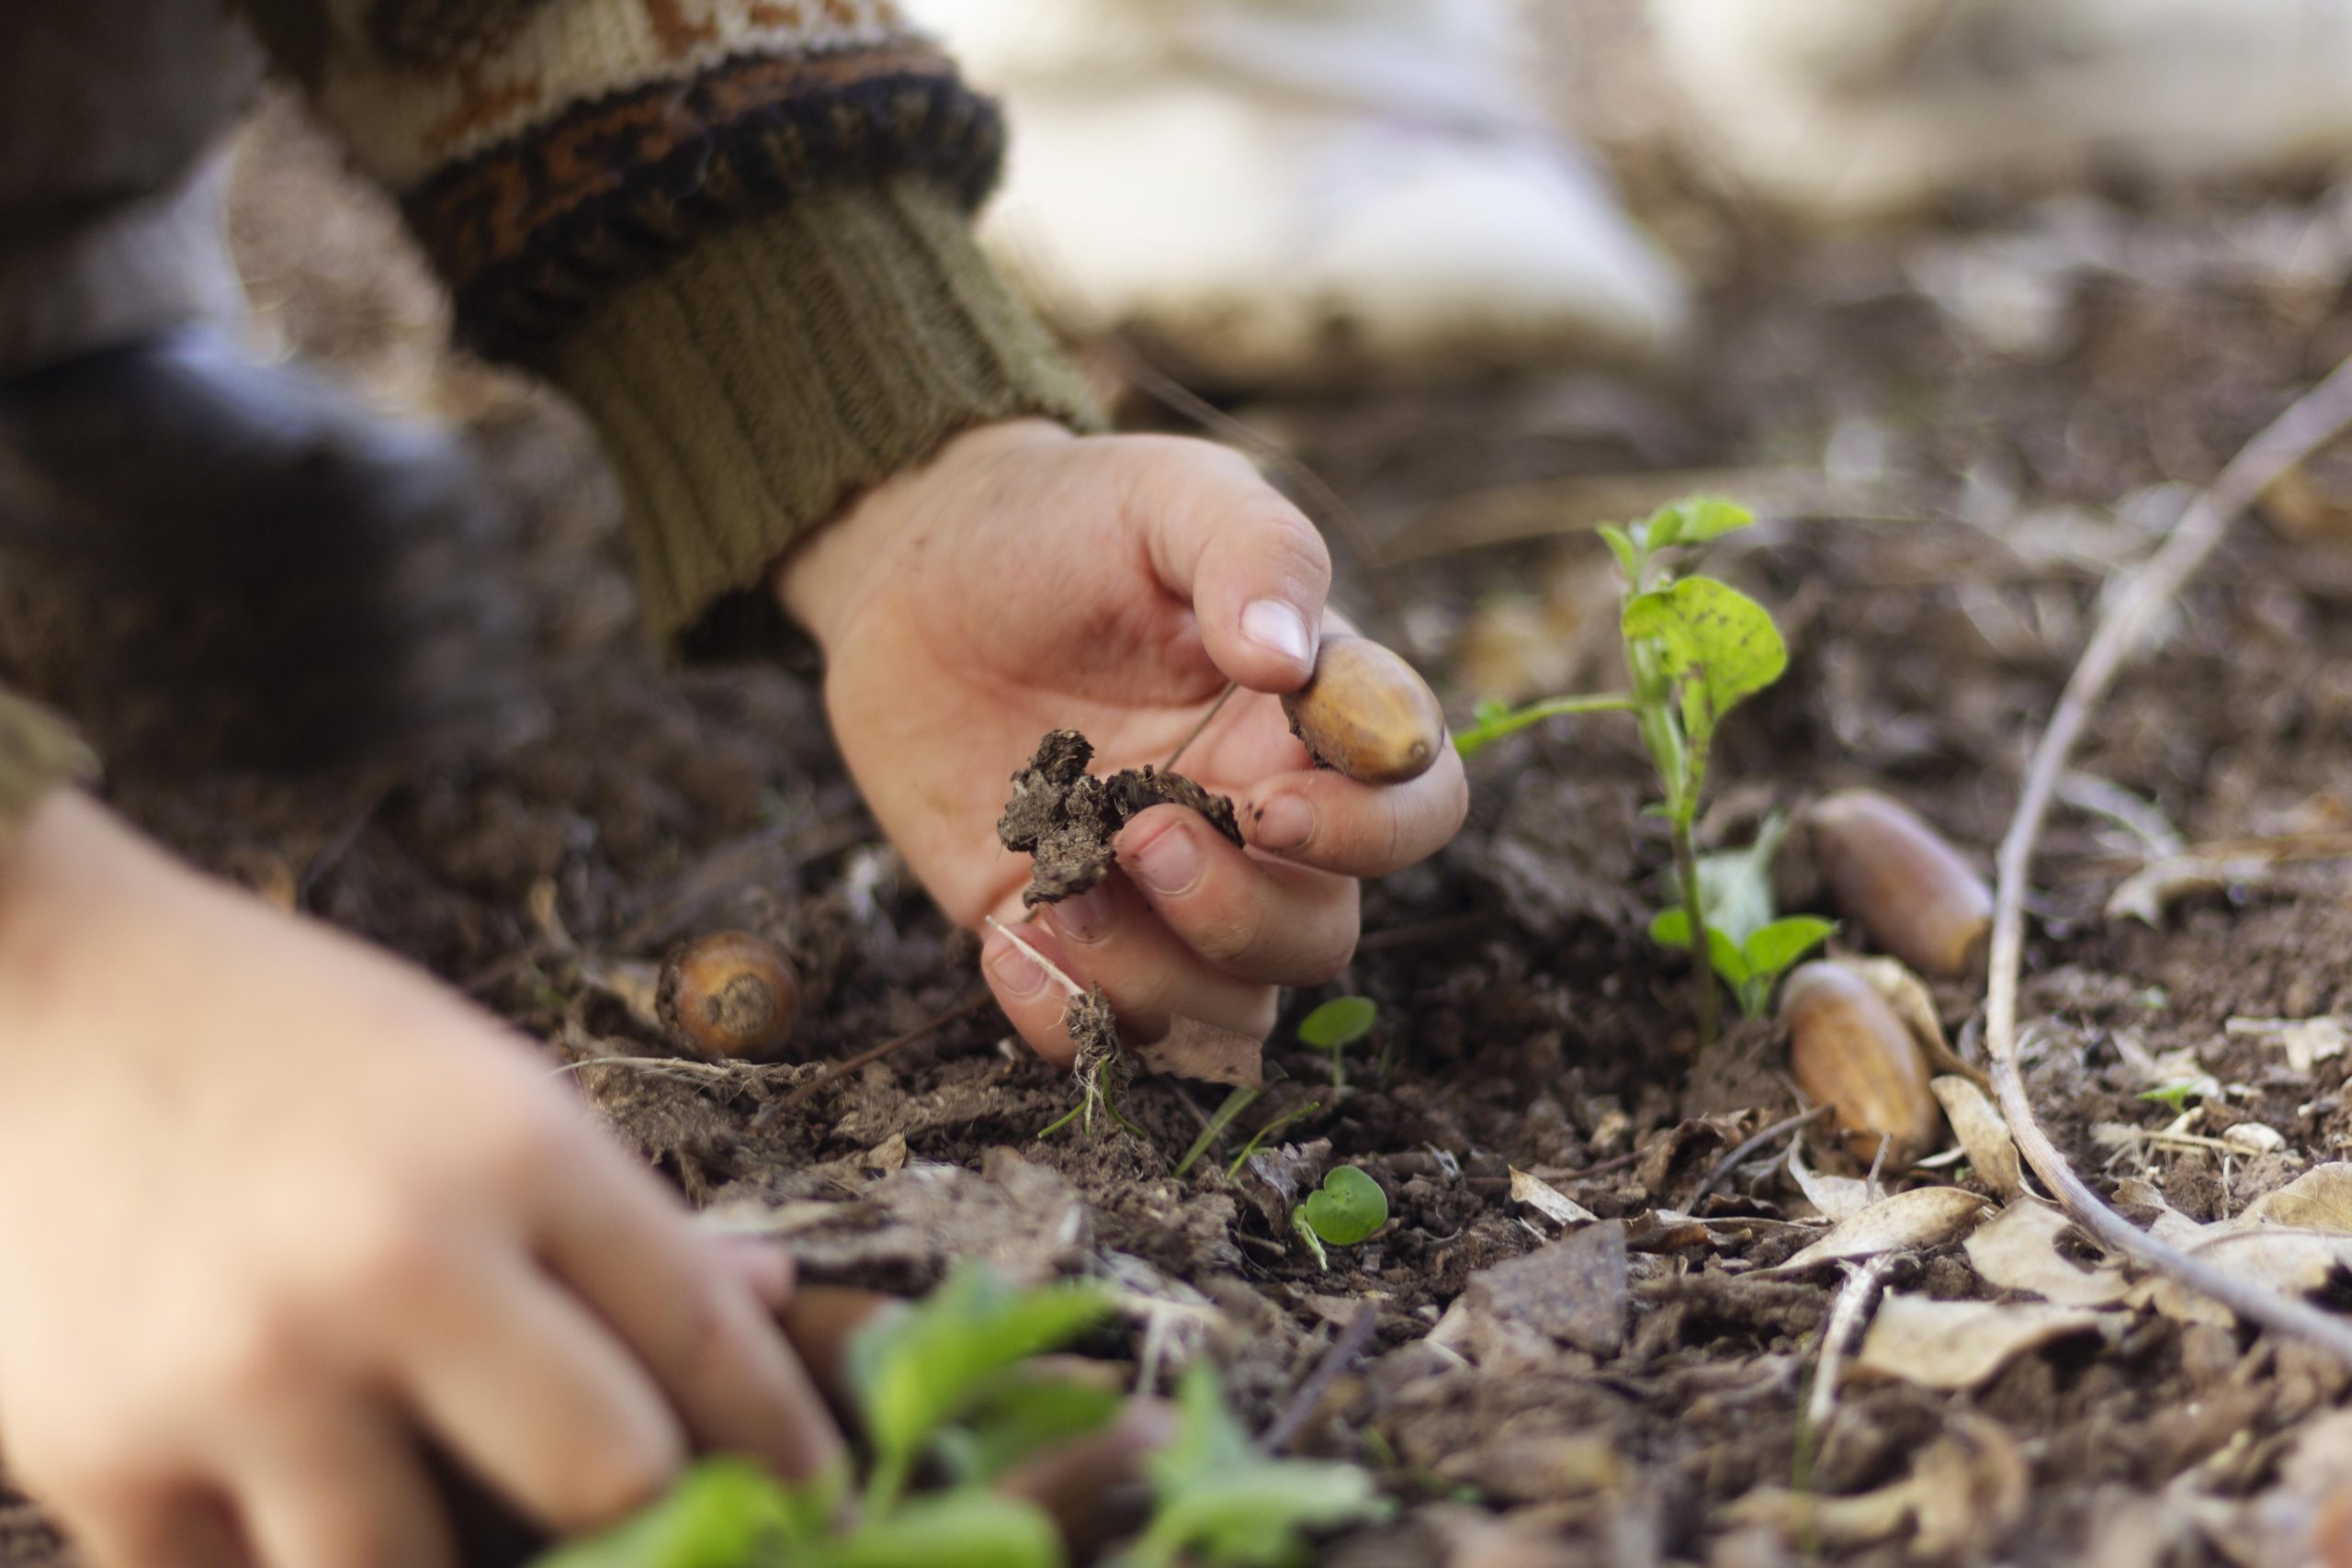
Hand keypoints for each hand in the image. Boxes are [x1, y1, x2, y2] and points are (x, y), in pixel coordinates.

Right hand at [0, 792, 841, 1567]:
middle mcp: (392, 1262)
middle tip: (642, 1518)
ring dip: (452, 1564)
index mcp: (511, 1149)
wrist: (27, 992)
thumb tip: (764, 1302)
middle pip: (601, 1481)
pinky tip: (310, 1517)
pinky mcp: (101, 1457)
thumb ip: (615, 1212)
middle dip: (642, 1515)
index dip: (780, 1435)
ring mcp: (241, 1372)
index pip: (700, 1336)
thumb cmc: (281, 1035)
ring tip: (461, 1516)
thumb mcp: (477, 1080)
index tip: (816, 1491)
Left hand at [777, 421, 1467, 1063]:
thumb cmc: (1068, 521)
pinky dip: (1064, 1019)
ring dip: (1155, 978)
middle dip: (1239, 911)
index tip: (1270, 804)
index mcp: (1310, 722)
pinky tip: (1006, 940)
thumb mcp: (1168, 496)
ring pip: (1229, 1007)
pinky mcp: (1063, 931)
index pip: (1419, 806)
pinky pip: (1103, 1031)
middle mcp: (1255, 821)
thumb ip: (1252, 555)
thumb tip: (1289, 658)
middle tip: (1140, 833)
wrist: (917, 564)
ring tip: (1059, 893)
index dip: (1372, 832)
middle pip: (1320, 934)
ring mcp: (1160, 890)